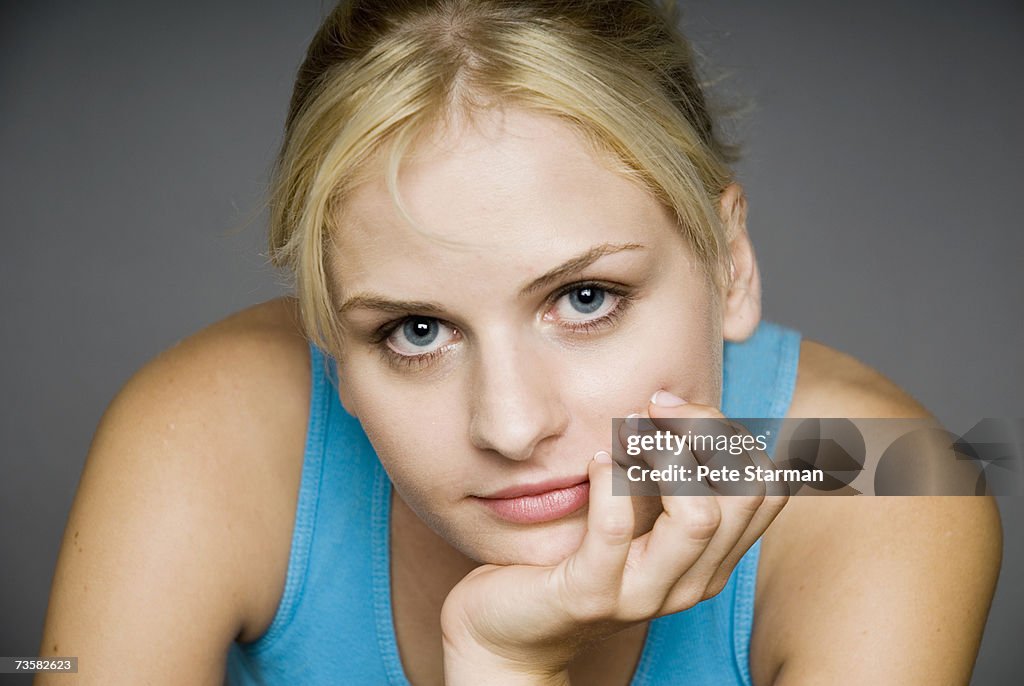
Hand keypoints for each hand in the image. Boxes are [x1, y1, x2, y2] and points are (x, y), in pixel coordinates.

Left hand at [440, 392, 788, 684]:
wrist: (510, 630)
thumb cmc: (571, 557)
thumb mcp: (632, 514)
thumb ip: (663, 477)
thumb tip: (676, 402)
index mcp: (711, 559)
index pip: (766, 487)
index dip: (731, 433)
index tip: (676, 408)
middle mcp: (691, 581)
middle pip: (742, 492)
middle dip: (702, 429)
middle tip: (653, 407)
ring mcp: (643, 594)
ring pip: (697, 515)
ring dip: (662, 453)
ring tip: (627, 430)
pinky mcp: (590, 596)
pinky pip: (615, 527)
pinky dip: (610, 479)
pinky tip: (594, 462)